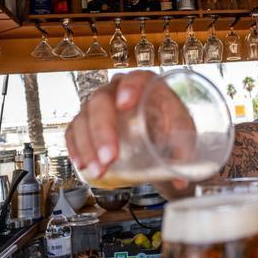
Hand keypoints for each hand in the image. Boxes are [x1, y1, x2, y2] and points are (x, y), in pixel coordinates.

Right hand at [63, 71, 194, 189]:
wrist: (161, 137)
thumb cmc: (172, 129)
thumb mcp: (183, 136)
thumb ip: (182, 153)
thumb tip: (179, 180)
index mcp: (146, 84)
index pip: (136, 78)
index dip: (129, 87)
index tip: (125, 104)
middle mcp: (118, 90)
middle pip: (102, 100)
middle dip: (103, 130)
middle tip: (110, 157)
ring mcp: (99, 105)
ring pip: (84, 118)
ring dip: (88, 146)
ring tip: (99, 171)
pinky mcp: (87, 122)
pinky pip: (74, 131)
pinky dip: (75, 148)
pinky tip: (82, 165)